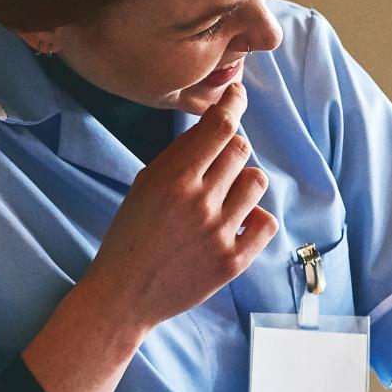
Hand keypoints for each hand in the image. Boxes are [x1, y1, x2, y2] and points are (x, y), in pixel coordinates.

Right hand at [85, 80, 278, 334]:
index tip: (238, 96)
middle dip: (232, 147)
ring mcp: (219, 234)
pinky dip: (255, 217)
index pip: (219, 127)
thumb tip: (216, 120)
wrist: (125, 295)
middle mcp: (199, 203)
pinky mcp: (233, 262)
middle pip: (240, 150)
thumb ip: (180, 155)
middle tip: (217, 162)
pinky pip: (266, 222)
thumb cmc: (131, 235)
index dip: (233, 104)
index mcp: (173, 180)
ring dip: (244, 181)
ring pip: (256, 182)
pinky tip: (237, 221)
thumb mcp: (145, 186)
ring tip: (224, 196)